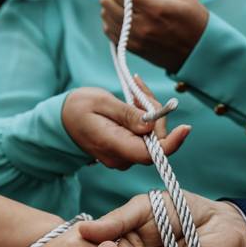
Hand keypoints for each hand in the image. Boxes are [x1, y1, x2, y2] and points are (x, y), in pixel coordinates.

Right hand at [62, 87, 189, 169]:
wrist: (60, 121)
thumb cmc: (77, 108)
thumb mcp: (100, 103)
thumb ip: (127, 114)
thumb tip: (150, 126)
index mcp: (114, 146)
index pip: (151, 154)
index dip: (172, 143)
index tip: (185, 127)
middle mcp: (122, 157)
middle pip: (156, 141)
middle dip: (156, 114)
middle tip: (139, 89)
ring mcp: (125, 156)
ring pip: (153, 136)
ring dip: (150, 113)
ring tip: (133, 91)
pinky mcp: (127, 150)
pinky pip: (145, 136)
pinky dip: (145, 117)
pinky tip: (133, 100)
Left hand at [100, 0, 208, 71]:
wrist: (199, 52)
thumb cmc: (194, 20)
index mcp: (154, 9)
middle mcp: (141, 25)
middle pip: (107, 2)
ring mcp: (135, 39)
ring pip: (105, 16)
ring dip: (111, 4)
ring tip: (124, 0)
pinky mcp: (133, 49)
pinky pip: (110, 31)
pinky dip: (111, 19)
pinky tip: (123, 14)